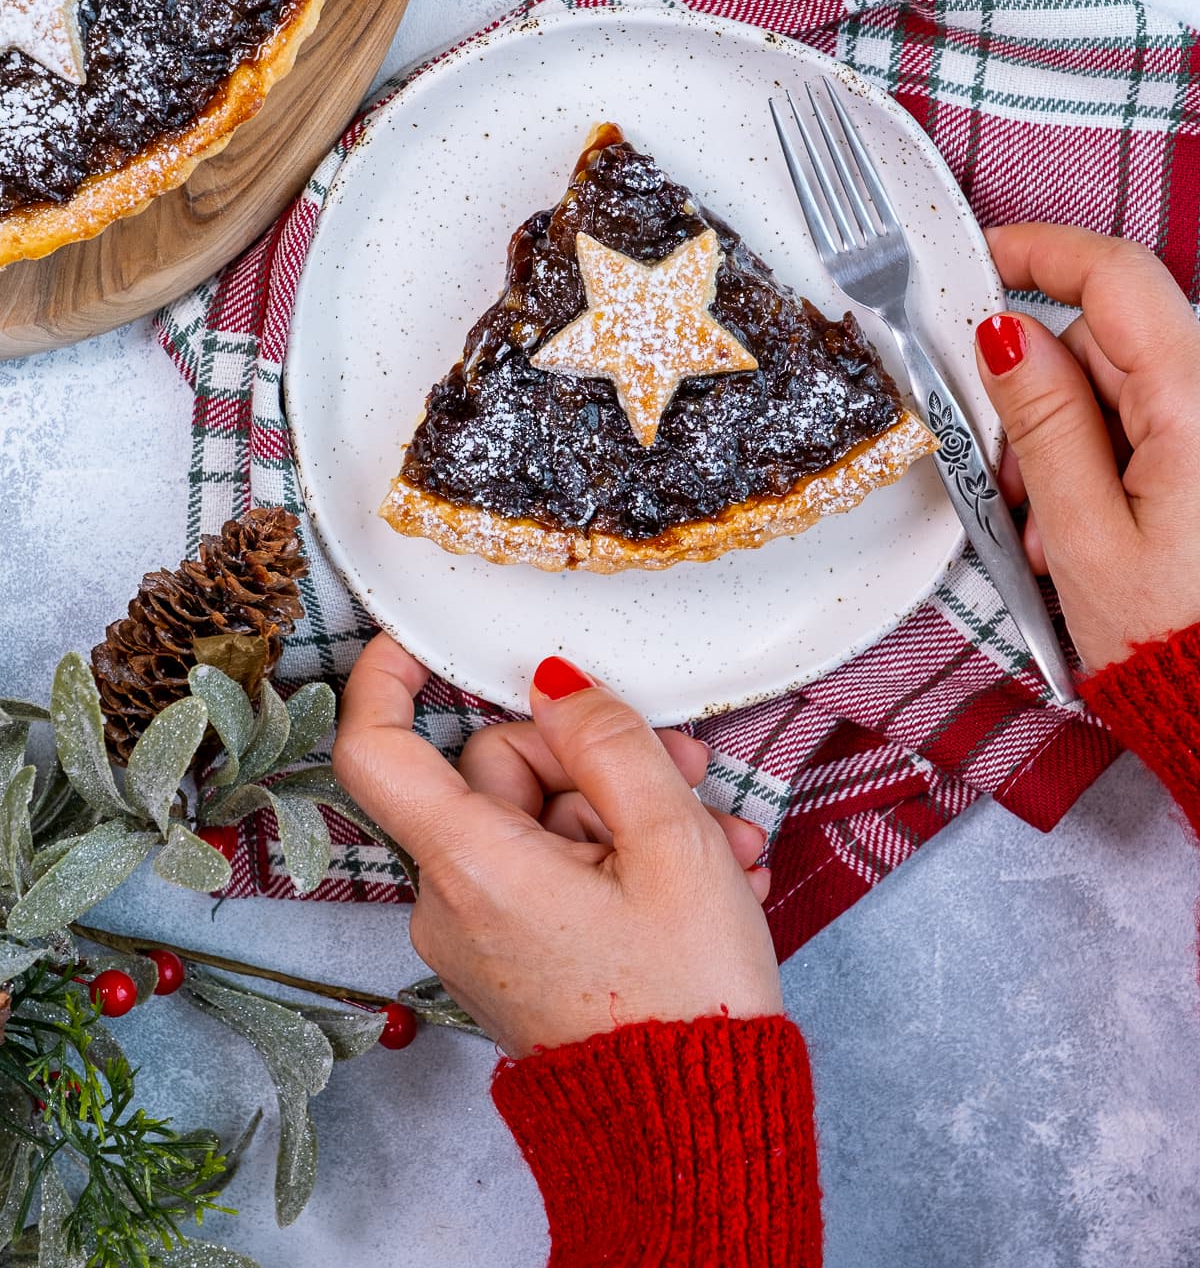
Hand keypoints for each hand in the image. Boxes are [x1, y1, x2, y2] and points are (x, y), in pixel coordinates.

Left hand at [333, 641, 781, 1055]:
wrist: (699, 1134)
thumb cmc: (684, 994)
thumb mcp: (669, 839)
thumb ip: (607, 739)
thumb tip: (553, 681)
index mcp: (471, 867)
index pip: (377, 748)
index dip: (387, 675)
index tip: (423, 635)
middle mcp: (454, 902)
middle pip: (496, 772)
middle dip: (595, 757)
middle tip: (688, 771)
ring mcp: (483, 934)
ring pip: (542, 820)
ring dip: (631, 813)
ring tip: (722, 841)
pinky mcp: (516, 958)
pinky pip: (554, 873)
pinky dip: (621, 861)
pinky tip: (705, 874)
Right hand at [976, 224, 1199, 673]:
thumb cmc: (1178, 643)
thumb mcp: (1084, 535)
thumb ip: (1042, 422)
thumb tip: (1006, 336)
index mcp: (1197, 402)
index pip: (1116, 276)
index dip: (1042, 253)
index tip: (985, 260)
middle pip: (1108, 341)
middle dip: (1043, 395)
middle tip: (1012, 482)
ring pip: (1125, 389)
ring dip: (1073, 444)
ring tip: (1057, 536)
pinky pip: (1155, 429)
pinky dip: (1110, 465)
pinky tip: (1093, 533)